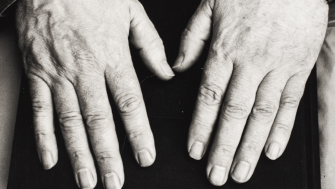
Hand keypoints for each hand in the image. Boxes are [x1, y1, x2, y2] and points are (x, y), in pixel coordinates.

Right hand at [16, 0, 173, 187]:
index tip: (145, 156)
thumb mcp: (131, 11)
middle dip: (108, 155)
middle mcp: (85, 70)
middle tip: (114, 181)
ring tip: (87, 178)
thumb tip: (168, 71)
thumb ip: (151, 45)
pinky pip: (40, 109)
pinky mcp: (37, 73)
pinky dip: (44, 136)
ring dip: (79, 153)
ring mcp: (58, 73)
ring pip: (70, 121)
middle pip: (99, 120)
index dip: (138, 133)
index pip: (130, 103)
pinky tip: (52, 157)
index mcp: (112, 55)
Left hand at [174, 0, 327, 184]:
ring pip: (262, 114)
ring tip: (241, 171)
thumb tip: (177, 67)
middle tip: (217, 174)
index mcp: (226, 50)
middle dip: (224, 147)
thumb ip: (192, 39)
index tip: (196, 150)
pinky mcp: (299, 67)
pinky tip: (271, 150)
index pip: (209, 97)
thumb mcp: (210, 6)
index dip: (201, 127)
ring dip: (250, 146)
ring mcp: (278, 67)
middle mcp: (251, 63)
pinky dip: (282, 130)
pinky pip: (290, 104)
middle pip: (234, 113)